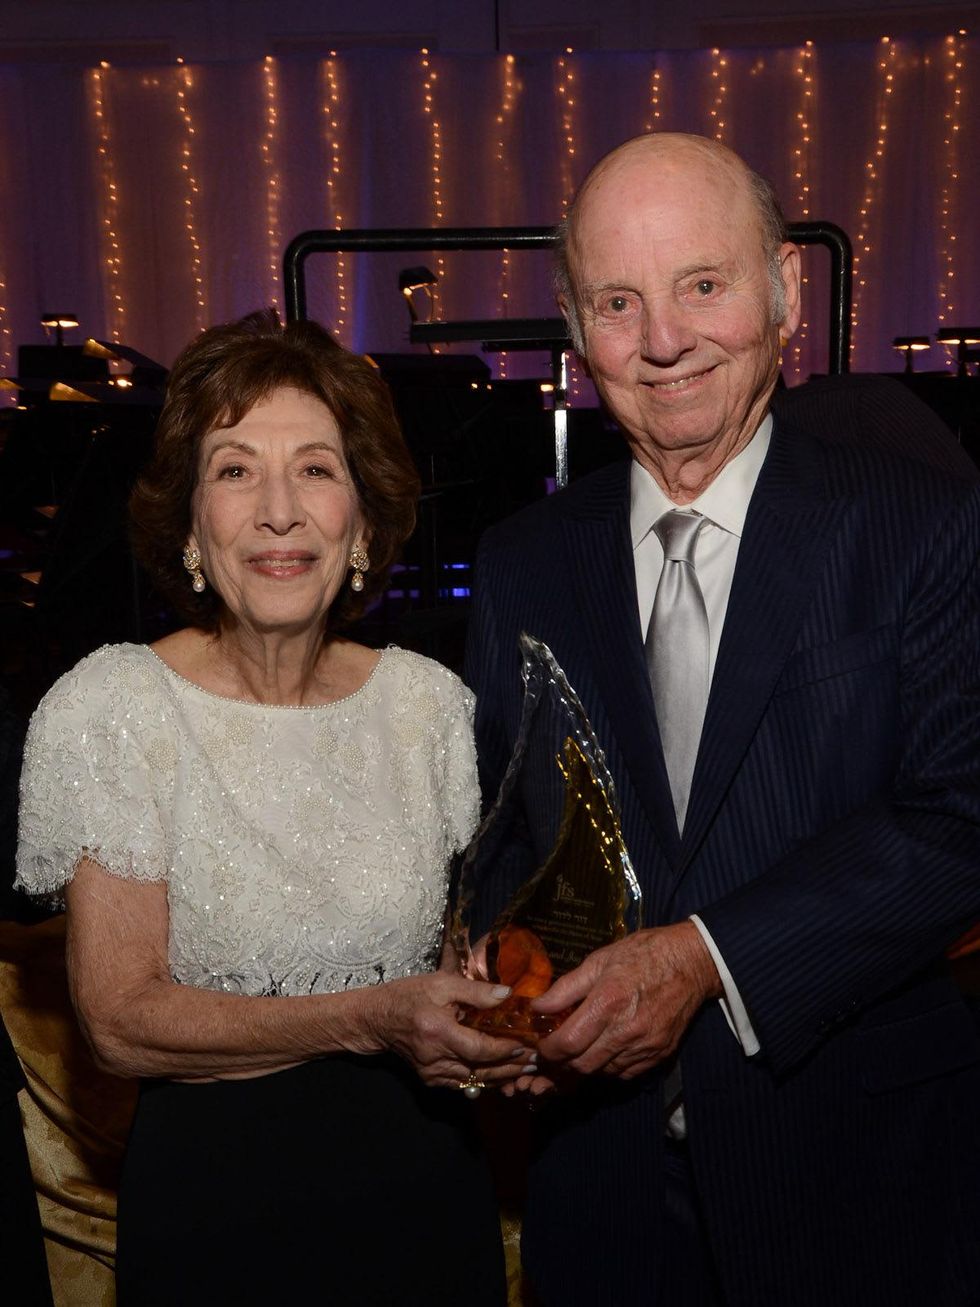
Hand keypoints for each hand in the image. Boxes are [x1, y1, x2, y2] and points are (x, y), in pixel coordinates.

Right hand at [366, 971, 533, 1089]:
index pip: (479, 1048)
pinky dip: (485, 1080)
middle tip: (537, 1062)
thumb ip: (474, 991)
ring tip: (527, 1070)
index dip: (505, 1050)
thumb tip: (507, 995)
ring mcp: (432, 1072)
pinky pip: (463, 1083)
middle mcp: (435, 1058)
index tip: (527, 1046)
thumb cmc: (410, 995)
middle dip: (511, 1067)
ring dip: (502, 1076)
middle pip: (481, 1069)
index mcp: (438, 1031)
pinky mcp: (431, 1079)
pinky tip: (503, 1075)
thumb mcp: (441, 983)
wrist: (378, 1018)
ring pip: (474, 1080)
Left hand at [531, 922, 721, 1079]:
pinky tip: (602, 1050)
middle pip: (582, 1065)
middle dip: (562, 1063)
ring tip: (576, 1051)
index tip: (540, 1046)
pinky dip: (608, 1067)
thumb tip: (538, 1006)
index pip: (568, 1043)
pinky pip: (624, 1073)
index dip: (548, 1051)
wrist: (691, 962)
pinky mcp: (659, 1055)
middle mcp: (627, 1030)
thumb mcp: (599, 961)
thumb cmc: (643, 954)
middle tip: (553, 1053)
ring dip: (584, 1066)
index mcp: (609, 1002)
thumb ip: (566, 988)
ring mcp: (645, 1046)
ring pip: (602, 1073)